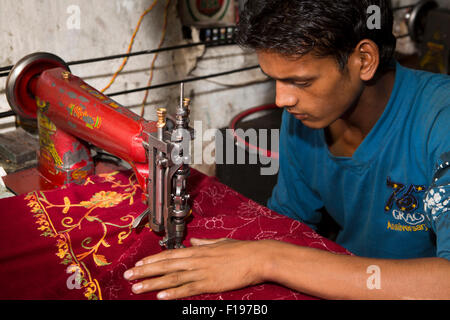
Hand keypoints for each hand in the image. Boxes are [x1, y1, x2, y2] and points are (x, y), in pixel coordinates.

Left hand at [123, 238, 269, 299]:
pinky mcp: (209, 284)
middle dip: (145, 271)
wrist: (257, 256)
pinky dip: (173, 293)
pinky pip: (187, 289)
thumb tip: (194, 240)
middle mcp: (196, 260)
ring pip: (171, 278)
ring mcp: (201, 272)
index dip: (152, 260)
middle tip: (128, 275)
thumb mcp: (220, 242)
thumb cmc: (241, 249)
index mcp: (198, 250)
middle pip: (165, 266)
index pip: (169, 255)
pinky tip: (160, 296)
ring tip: (137, 287)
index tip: (138, 263)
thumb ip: (204, 243)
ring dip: (152, 283)